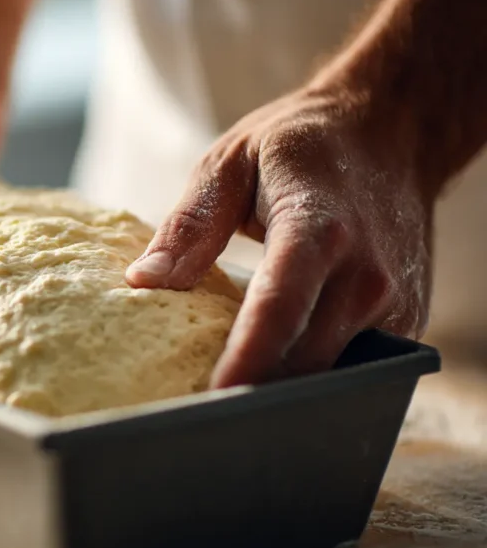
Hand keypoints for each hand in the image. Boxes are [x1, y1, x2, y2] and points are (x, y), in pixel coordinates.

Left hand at [125, 87, 434, 387]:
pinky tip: (268, 378)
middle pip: (304, 357)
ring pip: (329, 371)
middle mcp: (365, 273)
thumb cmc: (301, 144)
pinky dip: (308, 376)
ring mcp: (393, 302)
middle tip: (193, 417)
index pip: (279, 308)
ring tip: (224, 406)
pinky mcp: (404, 320)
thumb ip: (190, 225)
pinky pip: (351, 364)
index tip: (209, 399)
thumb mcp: (230, 163)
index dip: (244, 359)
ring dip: (278, 391)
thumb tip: (143, 281)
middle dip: (251, 391)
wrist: (394, 130)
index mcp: (317, 228)